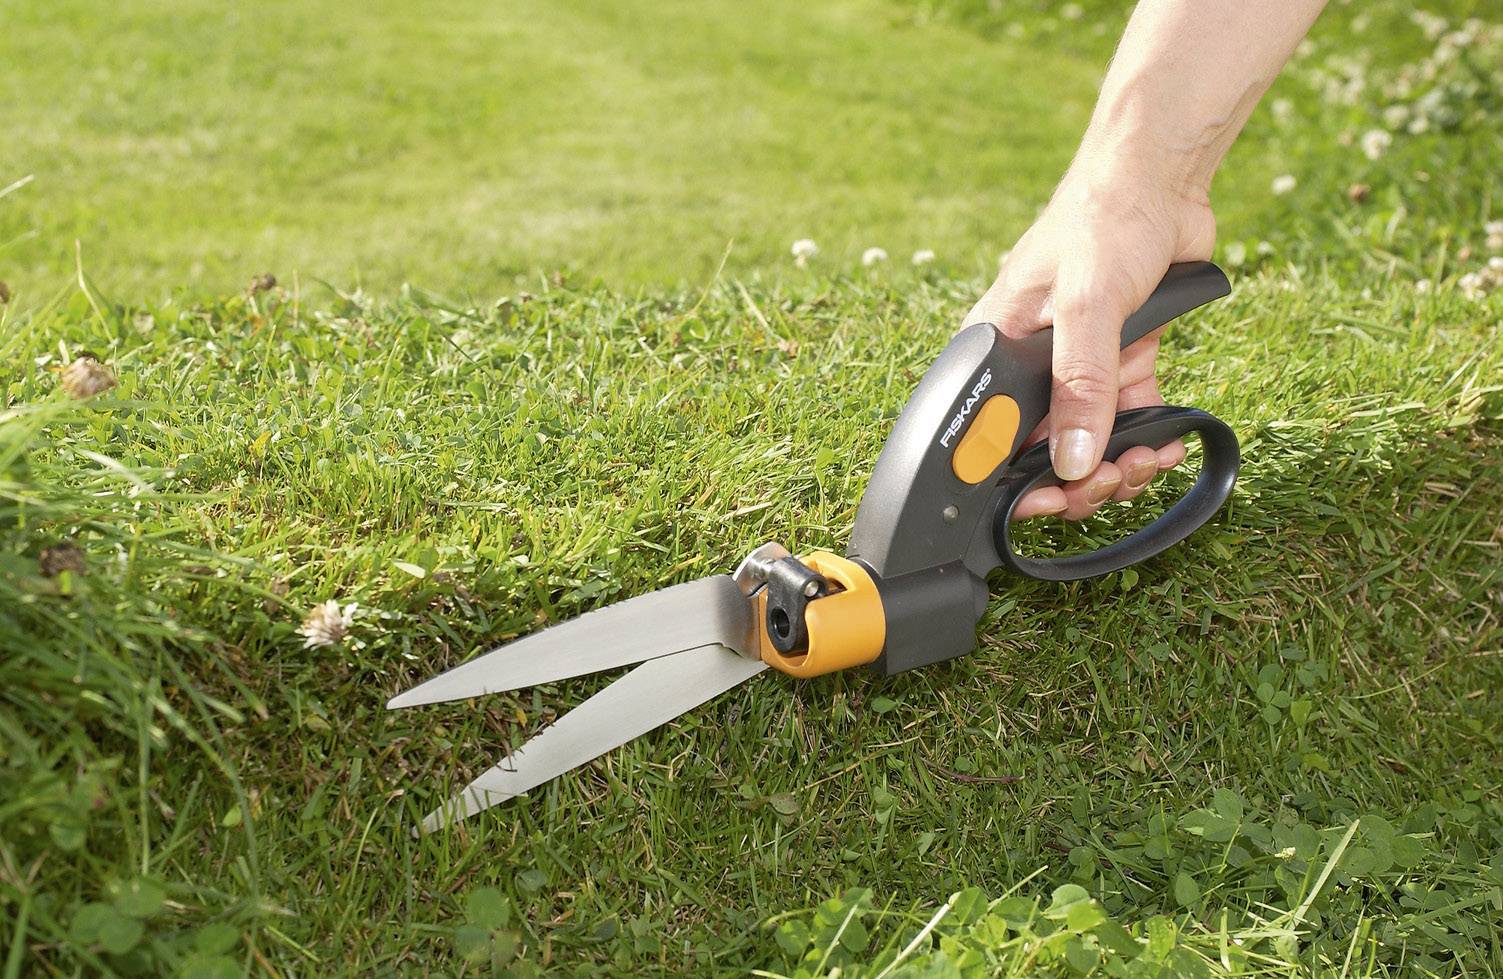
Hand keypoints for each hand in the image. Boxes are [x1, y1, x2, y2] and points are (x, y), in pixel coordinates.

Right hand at [965, 152, 1215, 519]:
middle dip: (1079, 480)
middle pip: (1041, 452)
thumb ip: (1079, 386)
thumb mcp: (1086, 306)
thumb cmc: (1100, 221)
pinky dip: (1147, 438)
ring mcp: (1077, 366)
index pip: (991, 438)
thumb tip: (1072, 460)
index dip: (1017, 482)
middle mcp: (1030, 366)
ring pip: (1089, 443)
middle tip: (1111, 482)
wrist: (1160, 177)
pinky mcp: (1120, 360)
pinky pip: (1127, 418)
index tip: (1052, 504)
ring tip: (1146, 461)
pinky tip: (1167, 443)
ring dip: (1118, 465)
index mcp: (996, 352)